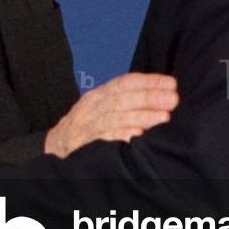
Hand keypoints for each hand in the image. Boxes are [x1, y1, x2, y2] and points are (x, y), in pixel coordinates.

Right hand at [44, 72, 177, 157]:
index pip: (125, 83)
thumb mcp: (103, 108)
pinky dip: (118, 136)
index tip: (171, 83)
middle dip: (149, 98)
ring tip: (163, 117)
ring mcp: (85, 125)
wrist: (55, 146)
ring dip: (140, 116)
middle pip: (122, 99)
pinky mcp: (82, 144)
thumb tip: (162, 100)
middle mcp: (91, 106)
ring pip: (114, 117)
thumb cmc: (87, 126)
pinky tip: (135, 136)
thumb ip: (127, 103)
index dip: (149, 82)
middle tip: (172, 99)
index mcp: (99, 95)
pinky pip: (101, 138)